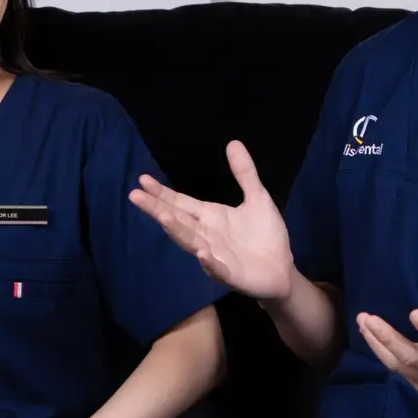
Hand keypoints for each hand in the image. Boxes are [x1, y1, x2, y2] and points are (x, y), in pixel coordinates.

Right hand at [129, 141, 294, 301]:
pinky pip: (217, 268)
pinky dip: (209, 262)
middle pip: (177, 219)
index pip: (180, 202)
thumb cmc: (265, 235)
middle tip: (134, 195)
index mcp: (210, 217)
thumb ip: (244, 173)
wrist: (282, 270)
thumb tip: (233, 142)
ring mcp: (215, 255)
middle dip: (156, 208)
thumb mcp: (258, 198)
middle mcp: (206, 235)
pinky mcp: (230, 274)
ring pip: (191, 241)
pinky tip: (202, 253)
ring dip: (177, 230)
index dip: (162, 193)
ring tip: (163, 217)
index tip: (142, 180)